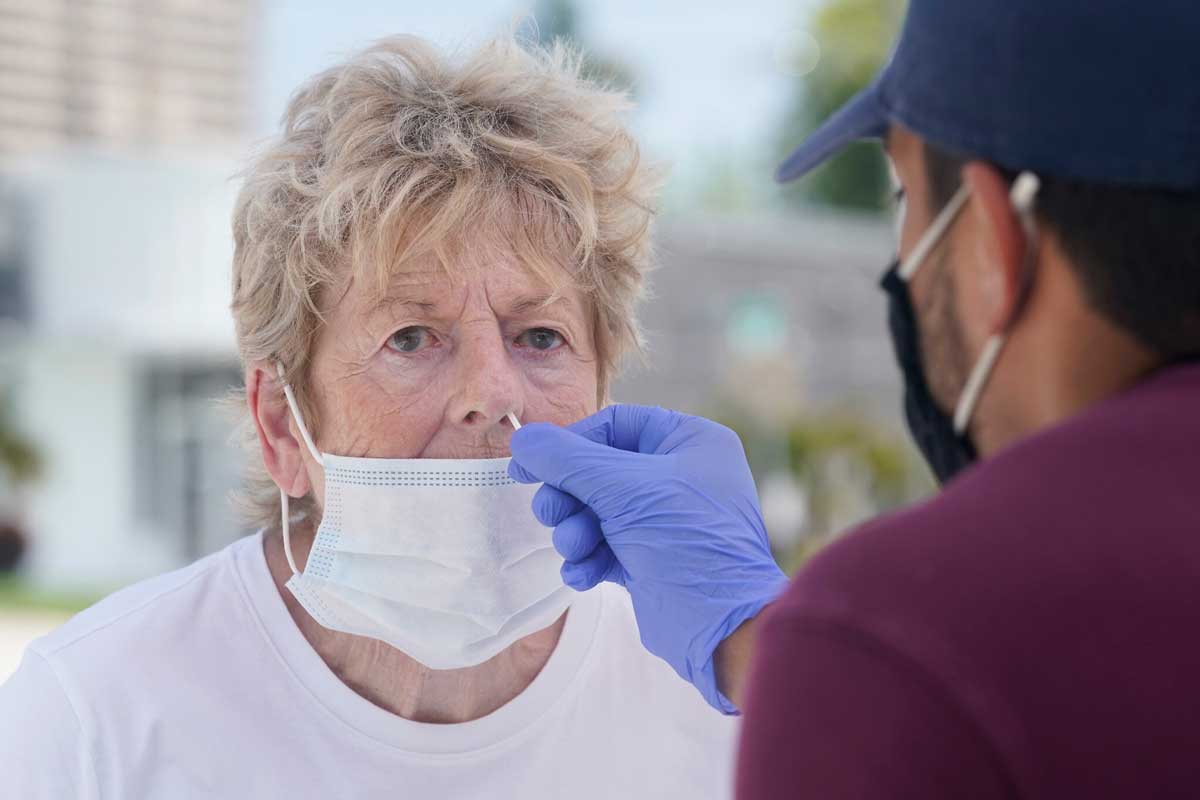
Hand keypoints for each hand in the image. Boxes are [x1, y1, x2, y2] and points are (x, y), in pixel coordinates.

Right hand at [508, 404, 788, 712]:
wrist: (721, 628)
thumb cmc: (685, 541)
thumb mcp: (624, 490)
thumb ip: (568, 460)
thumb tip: (522, 438)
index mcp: (690, 442)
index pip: (614, 426)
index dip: (569, 443)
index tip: (526, 463)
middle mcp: (680, 476)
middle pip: (598, 471)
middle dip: (569, 495)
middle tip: (549, 514)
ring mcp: (664, 520)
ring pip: (596, 512)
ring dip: (575, 530)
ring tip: (574, 547)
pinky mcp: (649, 560)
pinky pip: (604, 547)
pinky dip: (588, 559)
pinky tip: (583, 574)